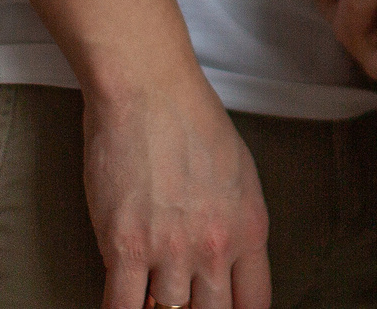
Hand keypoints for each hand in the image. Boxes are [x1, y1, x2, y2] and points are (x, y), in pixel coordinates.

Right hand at [82, 78, 270, 308]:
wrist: (149, 89)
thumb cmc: (191, 119)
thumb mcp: (240, 173)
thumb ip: (236, 224)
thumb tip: (223, 263)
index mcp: (249, 228)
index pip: (255, 303)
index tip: (222, 308)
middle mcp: (215, 247)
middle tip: (183, 301)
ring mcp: (170, 251)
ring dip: (157, 306)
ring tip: (152, 289)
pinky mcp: (125, 247)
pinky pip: (121, 308)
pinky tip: (124, 304)